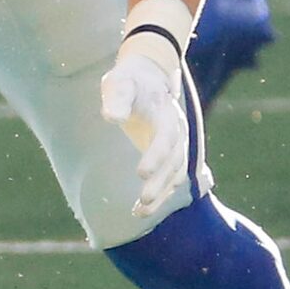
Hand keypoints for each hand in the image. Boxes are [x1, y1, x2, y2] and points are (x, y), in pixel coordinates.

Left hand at [99, 25, 195, 220]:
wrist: (150, 75)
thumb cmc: (129, 80)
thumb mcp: (119, 83)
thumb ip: (117, 99)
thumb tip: (112, 118)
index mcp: (166, 113)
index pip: (165, 138)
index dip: (156, 156)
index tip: (141, 174)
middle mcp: (177, 131)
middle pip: (174, 162)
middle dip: (160, 183)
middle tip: (143, 202)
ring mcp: (176, 144)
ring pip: (175, 175)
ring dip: (161, 195)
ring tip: (140, 213)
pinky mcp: (169, 154)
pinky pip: (169, 179)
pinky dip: (158, 195)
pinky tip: (139, 210)